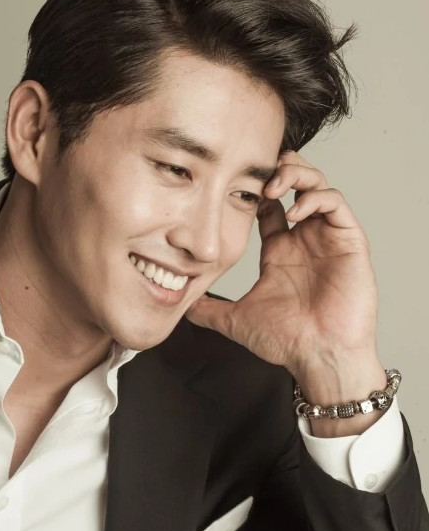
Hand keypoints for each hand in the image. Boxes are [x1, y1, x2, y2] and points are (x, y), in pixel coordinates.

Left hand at [185, 150, 384, 410]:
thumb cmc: (287, 342)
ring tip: (274, 184)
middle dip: (279, 170)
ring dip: (297, 175)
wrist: (318, 359)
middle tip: (258, 176)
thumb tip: (180, 306)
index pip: (269, 204)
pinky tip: (293, 213)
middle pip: (297, 185)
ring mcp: (327, 239)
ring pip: (318, 185)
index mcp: (280, 250)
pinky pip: (336, 204)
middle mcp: (304, 239)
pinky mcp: (349, 243)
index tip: (233, 188)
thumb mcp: (235, 319)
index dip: (253, 189)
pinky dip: (315, 198)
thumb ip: (209, 310)